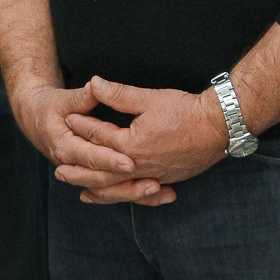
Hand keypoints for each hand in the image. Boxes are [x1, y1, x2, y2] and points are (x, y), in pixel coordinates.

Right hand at [1, 77, 156, 196]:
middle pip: (101, 180)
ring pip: (109, 191)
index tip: (130, 161)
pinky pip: (114, 191)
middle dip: (128, 184)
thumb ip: (82, 97)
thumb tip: (96, 86)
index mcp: (63, 146)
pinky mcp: (92, 174)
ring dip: (134, 193)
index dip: (110, 159)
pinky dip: (136, 194)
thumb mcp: (63, 100)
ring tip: (159, 191)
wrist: (35, 118)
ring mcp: (82, 172)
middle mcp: (73, 165)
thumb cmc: (49, 107)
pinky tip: (159, 194)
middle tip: (153, 183)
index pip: (90, 156)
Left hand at [60, 76, 229, 204]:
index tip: (67, 119)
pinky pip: (139, 192)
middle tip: (58, 171)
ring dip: (99, 190)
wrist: (220, 126)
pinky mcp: (167, 179)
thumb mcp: (149, 99)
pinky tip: (119, 196)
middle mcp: (141, 165)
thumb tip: (93, 83)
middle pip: (103, 172)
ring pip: (120, 188)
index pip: (99, 136)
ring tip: (80, 192)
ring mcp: (155, 175)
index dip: (82, 125)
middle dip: (80, 171)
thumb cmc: (185, 110)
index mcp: (132, 144)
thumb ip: (118, 94)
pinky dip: (124, 196)